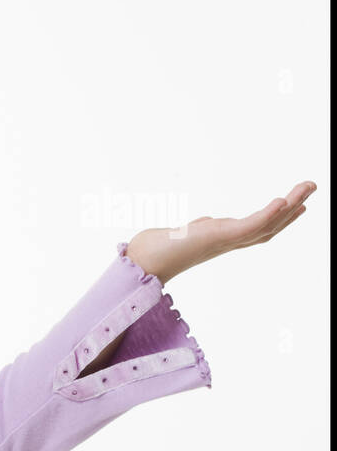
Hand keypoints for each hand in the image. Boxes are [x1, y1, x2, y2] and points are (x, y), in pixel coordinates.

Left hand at [127, 180, 316, 283]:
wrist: (139, 262)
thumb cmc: (153, 250)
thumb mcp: (180, 233)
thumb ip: (195, 229)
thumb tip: (202, 223)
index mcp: (220, 240)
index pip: (256, 229)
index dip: (277, 218)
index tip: (293, 203)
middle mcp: (226, 242)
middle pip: (268, 227)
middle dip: (292, 209)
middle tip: (310, 188)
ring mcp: (224, 241)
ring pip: (266, 225)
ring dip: (289, 206)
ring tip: (307, 188)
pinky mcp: (217, 238)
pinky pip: (250, 226)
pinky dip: (267, 215)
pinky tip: (282, 201)